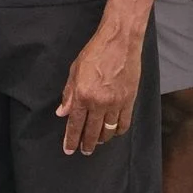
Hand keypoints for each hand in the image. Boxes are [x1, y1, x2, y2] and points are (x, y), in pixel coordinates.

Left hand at [55, 21, 144, 156]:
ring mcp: (116, 103)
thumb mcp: (75, 71)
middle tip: (84, 151)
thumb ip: (69, 94)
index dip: (71, 139)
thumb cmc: (95, 52)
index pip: (75, 124)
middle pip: (92, 132)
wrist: (120, 42)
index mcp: (83, 95)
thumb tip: (63, 112)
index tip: (69, 149)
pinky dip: (118, 131)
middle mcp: (99, 102)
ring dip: (102, 139)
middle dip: (86, 144)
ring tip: (97, 141)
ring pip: (108, 130)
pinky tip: (113, 132)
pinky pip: (124, 123)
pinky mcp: (129, 100)